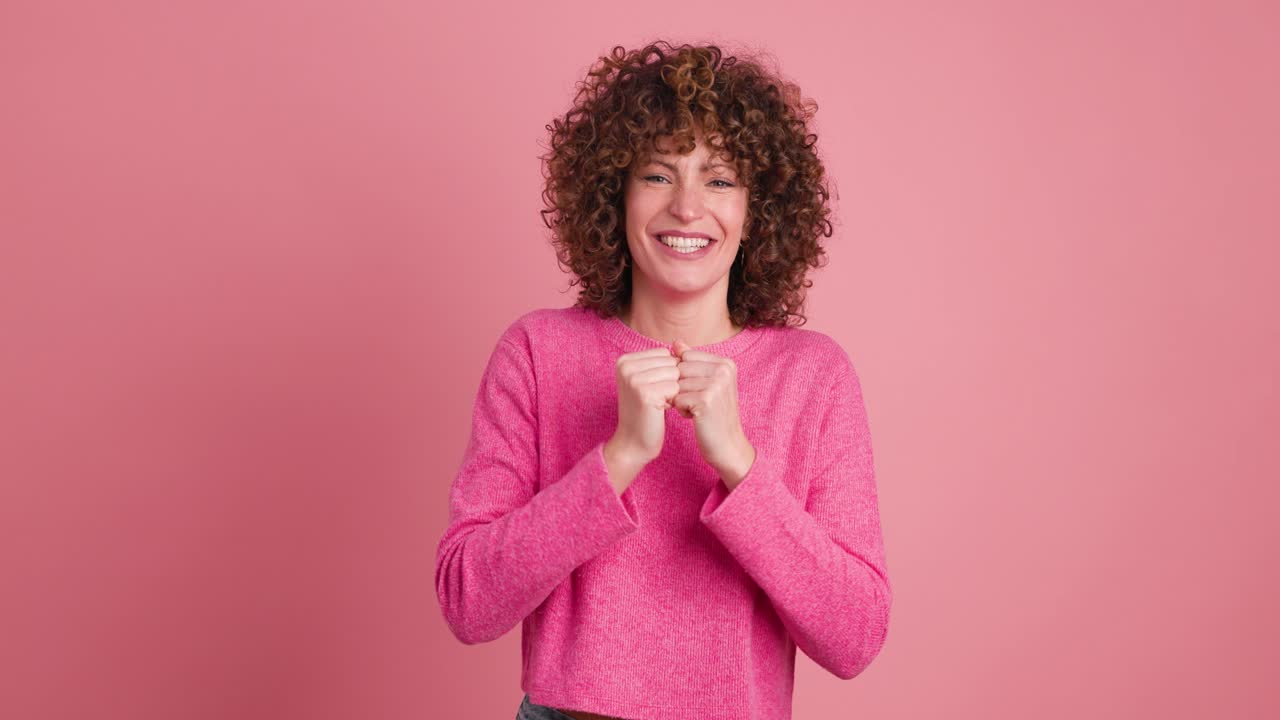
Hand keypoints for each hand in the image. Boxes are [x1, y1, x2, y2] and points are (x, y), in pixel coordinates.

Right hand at [606, 346, 680, 492]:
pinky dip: (673, 401)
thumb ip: (661, 361)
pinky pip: (675, 388)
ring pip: (675, 374)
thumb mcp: (649, 380)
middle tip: (656, 399)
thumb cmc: (645, 411)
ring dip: (673, 392)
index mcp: (625, 360)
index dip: (667, 374)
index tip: (653, 390)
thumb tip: (681, 341)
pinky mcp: (644, 393)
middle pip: (671, 362)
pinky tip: (659, 411)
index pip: (665, 353)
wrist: (633, 442)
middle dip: (671, 382)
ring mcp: (634, 379)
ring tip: (657, 404)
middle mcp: (626, 366)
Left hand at [671, 339, 755, 487]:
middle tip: (699, 403)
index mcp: (726, 362)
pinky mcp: (706, 400)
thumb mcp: (706, 383)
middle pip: (679, 369)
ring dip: (681, 400)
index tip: (700, 391)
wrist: (727, 445)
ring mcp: (716, 384)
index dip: (685, 377)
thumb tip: (675, 342)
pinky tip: (697, 418)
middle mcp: (724, 370)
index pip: (685, 357)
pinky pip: (677, 399)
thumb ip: (692, 361)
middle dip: (682, 388)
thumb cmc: (714, 414)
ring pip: (676, 384)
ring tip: (699, 410)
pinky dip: (682, 410)